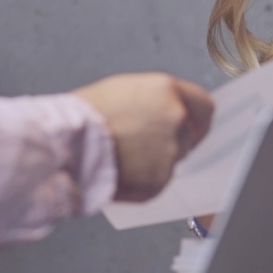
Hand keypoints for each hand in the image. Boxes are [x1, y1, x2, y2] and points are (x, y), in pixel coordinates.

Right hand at [72, 72, 213, 201]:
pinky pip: (156, 182)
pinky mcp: (159, 178)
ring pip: (170, 161)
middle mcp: (175, 117)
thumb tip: (166, 112)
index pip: (203, 106)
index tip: (194, 130)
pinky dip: (141, 181)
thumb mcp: (125, 90)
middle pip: (186, 137)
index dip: (198, 121)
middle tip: (139, 147)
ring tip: (121, 156)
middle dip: (168, 144)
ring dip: (152, 162)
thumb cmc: (86, 114)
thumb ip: (155, 100)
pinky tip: (120, 170)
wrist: (69, 142)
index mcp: (167, 90)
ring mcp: (170, 149)